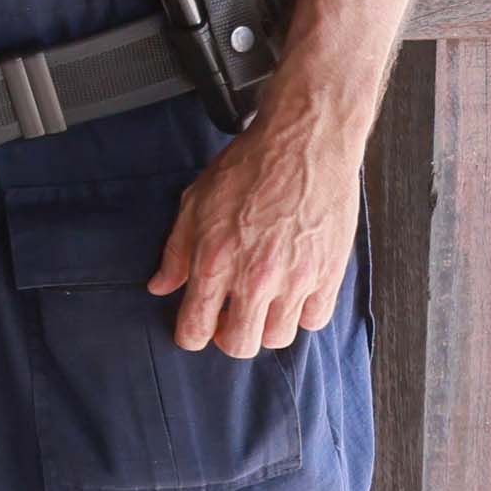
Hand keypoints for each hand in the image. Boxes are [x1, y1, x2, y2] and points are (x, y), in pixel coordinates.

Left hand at [149, 93, 368, 357]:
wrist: (304, 145)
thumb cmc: (249, 168)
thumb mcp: (195, 204)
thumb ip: (176, 252)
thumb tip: (161, 286)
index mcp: (215, 263)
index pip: (195, 330)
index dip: (190, 336)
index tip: (194, 329)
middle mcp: (256, 279)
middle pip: (240, 345)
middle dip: (229, 337)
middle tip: (229, 317)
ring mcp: (296, 280)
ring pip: (278, 338)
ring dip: (265, 326)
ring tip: (261, 303)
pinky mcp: (330, 274)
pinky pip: (315, 319)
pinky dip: (301, 313)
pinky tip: (292, 293)